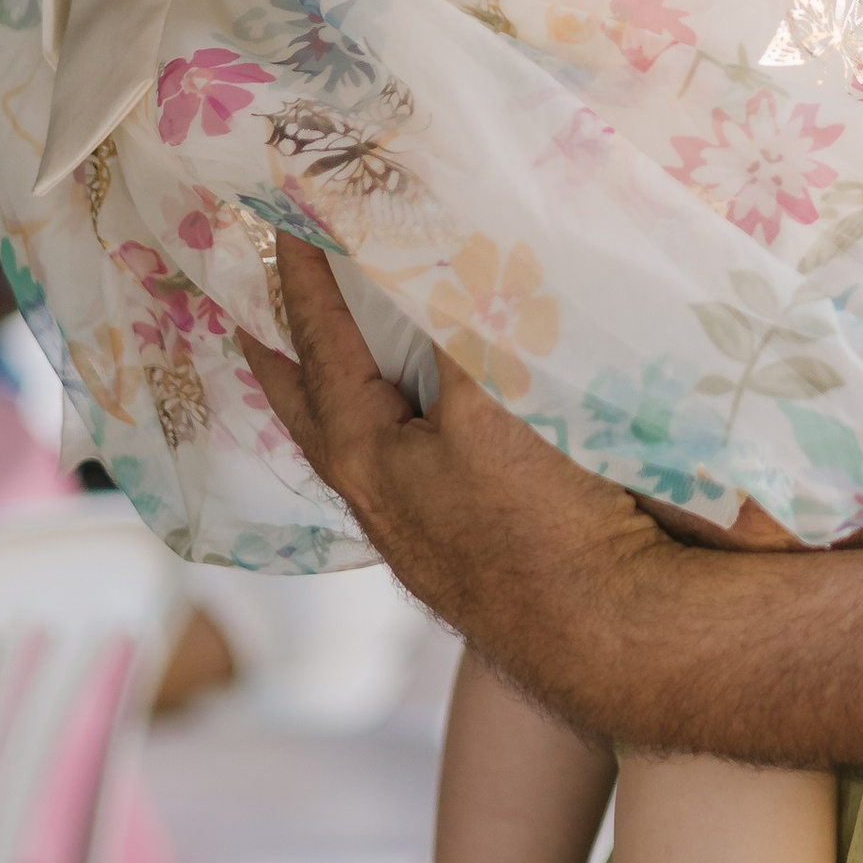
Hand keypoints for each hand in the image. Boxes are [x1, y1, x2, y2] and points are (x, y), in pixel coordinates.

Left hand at [241, 239, 682, 724]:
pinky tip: (428, 427)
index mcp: (367, 458)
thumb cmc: (552, 519)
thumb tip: (432, 261)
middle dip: (283, 362)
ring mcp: (427, 534)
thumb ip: (458, 329)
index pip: (322, 346)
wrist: (619, 637)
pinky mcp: (475, 554)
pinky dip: (402, 430)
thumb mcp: (496, 402)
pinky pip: (414, 472)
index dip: (306, 279)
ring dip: (340, 399)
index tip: (283, 225)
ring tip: (327, 367)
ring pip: (363, 447)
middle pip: (313, 414)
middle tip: (243, 323)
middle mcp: (383, 501)